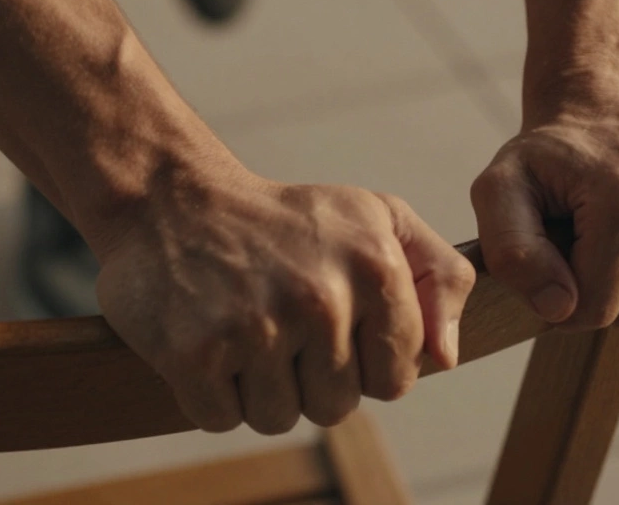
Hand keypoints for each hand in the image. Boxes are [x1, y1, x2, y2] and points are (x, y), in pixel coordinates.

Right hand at [93, 165, 474, 433]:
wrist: (172, 199)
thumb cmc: (285, 220)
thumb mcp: (377, 218)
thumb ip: (440, 275)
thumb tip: (446, 358)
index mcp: (376, 266)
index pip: (395, 379)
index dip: (362, 360)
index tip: (331, 321)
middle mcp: (321, 297)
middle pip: (337, 407)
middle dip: (309, 377)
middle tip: (278, 319)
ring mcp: (256, 327)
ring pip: (280, 419)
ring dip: (258, 387)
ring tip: (242, 326)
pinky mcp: (195, 353)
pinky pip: (222, 418)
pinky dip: (211, 392)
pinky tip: (208, 338)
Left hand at [470, 81, 618, 330]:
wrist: (603, 101)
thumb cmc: (546, 157)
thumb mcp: (499, 192)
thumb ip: (511, 253)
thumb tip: (560, 308)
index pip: (598, 307)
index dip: (564, 300)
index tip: (551, 266)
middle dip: (602, 292)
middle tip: (583, 245)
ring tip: (616, 233)